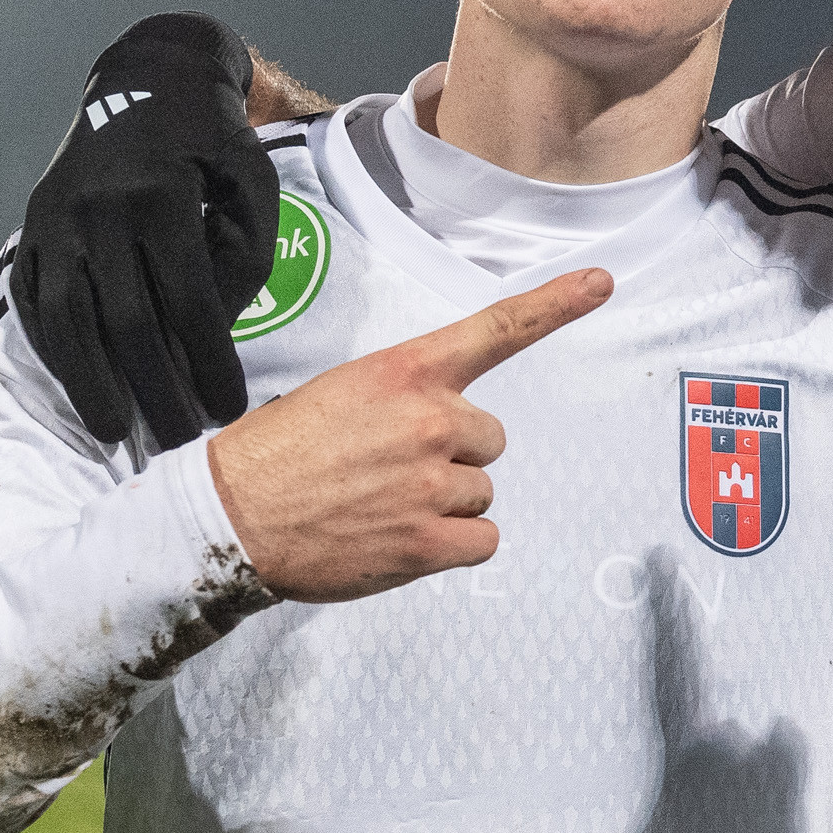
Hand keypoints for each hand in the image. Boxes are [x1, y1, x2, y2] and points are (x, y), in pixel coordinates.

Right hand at [13, 14, 283, 449]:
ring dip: (89, 385)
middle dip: (155, 391)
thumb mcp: (253, 184)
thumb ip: (243, 260)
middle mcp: (97, 208)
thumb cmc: (214, 143)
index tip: (232, 414)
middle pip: (124, 323)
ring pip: (65, 320)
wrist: (147, 80)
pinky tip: (79, 387)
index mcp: (159, 194)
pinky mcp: (30, 228)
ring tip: (117, 432)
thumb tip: (210, 339)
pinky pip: (34, 302)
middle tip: (180, 443)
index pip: (188, 303)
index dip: (210, 365)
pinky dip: (54, 351)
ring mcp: (53, 219)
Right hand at [207, 270, 611, 601]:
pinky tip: (401, 542)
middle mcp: (429, 420)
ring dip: (444, 506)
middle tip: (388, 473)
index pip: (493, 331)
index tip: (602, 283)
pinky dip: (451, 548)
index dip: (553, 307)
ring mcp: (433, 483)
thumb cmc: (276, 455)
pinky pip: (482, 541)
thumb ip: (401, 401)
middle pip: (488, 440)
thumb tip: (439, 431)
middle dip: (451, 458)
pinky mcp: (429, 541)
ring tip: (380, 509)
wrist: (230, 517)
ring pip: (481, 494)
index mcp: (404, 372)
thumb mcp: (339, 395)